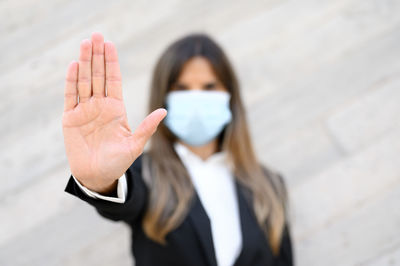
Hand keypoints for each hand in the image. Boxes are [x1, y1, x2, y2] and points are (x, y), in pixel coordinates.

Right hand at [62, 32, 165, 193]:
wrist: (97, 176)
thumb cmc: (118, 162)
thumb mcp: (135, 145)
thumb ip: (147, 127)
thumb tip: (164, 110)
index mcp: (116, 109)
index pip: (113, 80)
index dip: (111, 63)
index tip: (110, 45)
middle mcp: (100, 105)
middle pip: (98, 76)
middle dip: (97, 56)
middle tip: (96, 36)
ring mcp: (85, 110)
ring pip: (84, 81)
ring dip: (84, 63)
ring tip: (85, 44)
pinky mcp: (70, 118)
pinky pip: (70, 96)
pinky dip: (71, 81)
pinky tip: (74, 66)